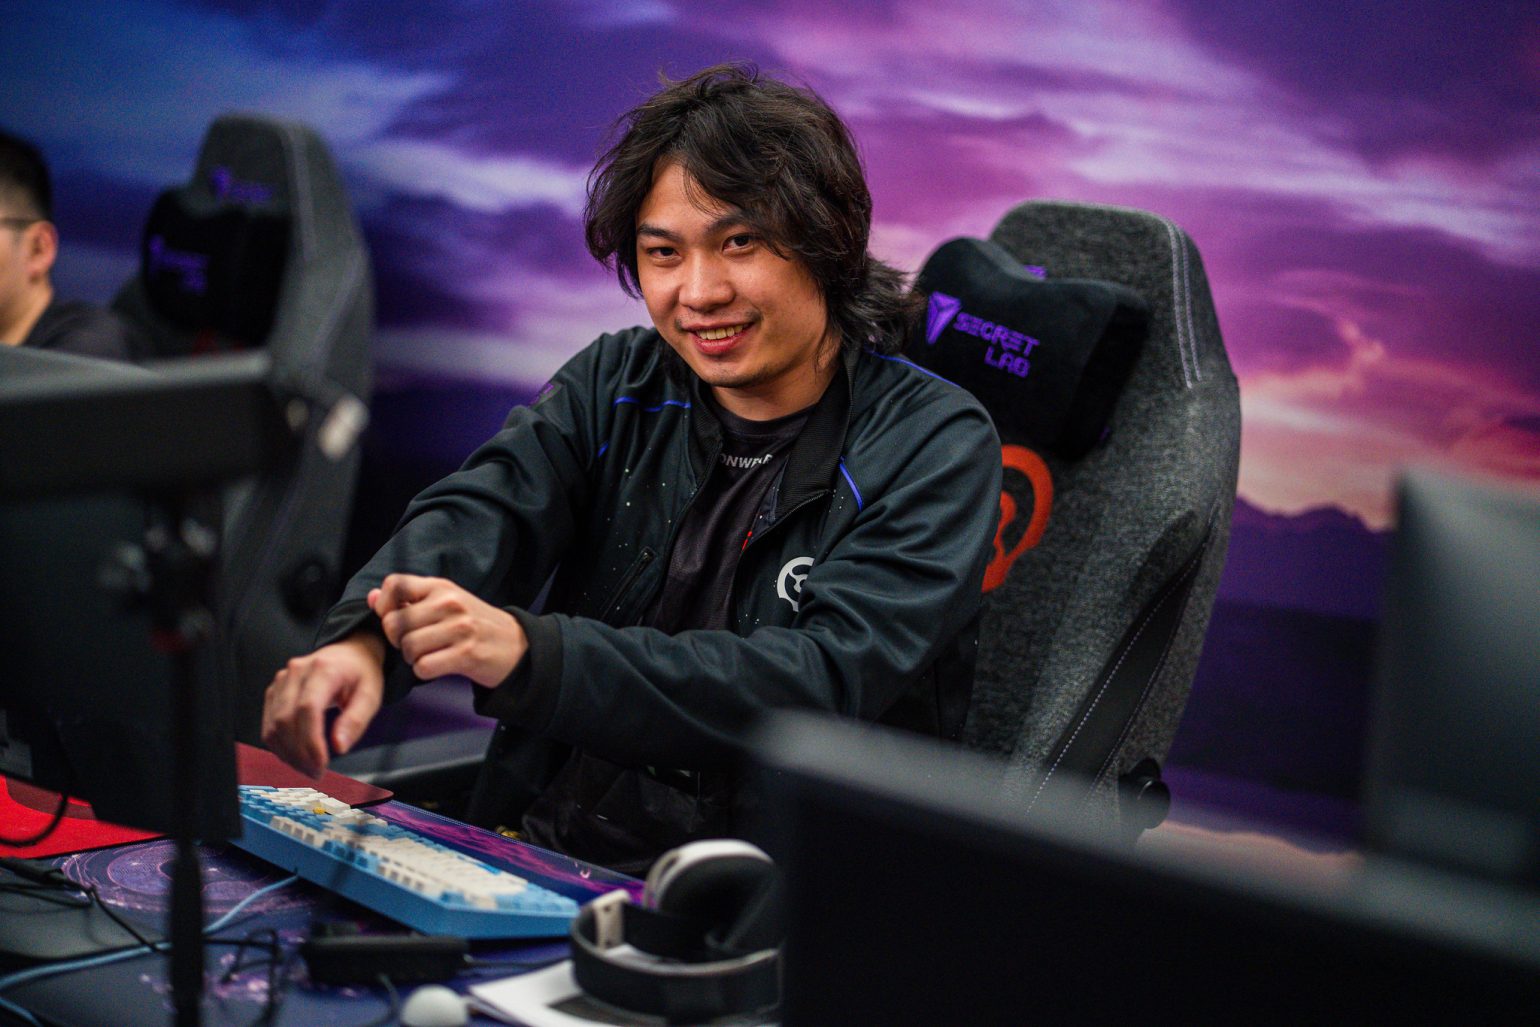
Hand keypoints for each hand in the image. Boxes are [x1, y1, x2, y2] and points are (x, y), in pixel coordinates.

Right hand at [261, 632, 385, 777]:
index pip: (308, 708)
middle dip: (299, 753)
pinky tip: (296, 756)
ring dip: (288, 753)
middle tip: (316, 772)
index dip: (311, 741)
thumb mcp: (371, 695)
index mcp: (324, 670)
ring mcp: (281, 680)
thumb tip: (339, 747)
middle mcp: (297, 671)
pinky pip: (268, 723)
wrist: (349, 653)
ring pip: (273, 724)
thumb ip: (356, 720)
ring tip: (308, 768)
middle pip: (286, 719)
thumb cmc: (361, 674)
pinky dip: (279, 745)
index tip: (321, 765)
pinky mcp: (274, 691)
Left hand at [368, 573, 526, 688]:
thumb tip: (372, 597)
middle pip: (394, 623)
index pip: (395, 584)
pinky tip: (438, 666)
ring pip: (408, 647)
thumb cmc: (474, 624)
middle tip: (412, 644)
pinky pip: (423, 666)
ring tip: (427, 655)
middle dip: (396, 640)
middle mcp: (450, 603)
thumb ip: (409, 600)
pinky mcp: (466, 653)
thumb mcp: (445, 603)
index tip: (392, 618)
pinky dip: (424, 671)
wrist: (516, 645)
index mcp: (441, 587)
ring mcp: (459, 628)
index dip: (384, 605)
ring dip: (411, 658)